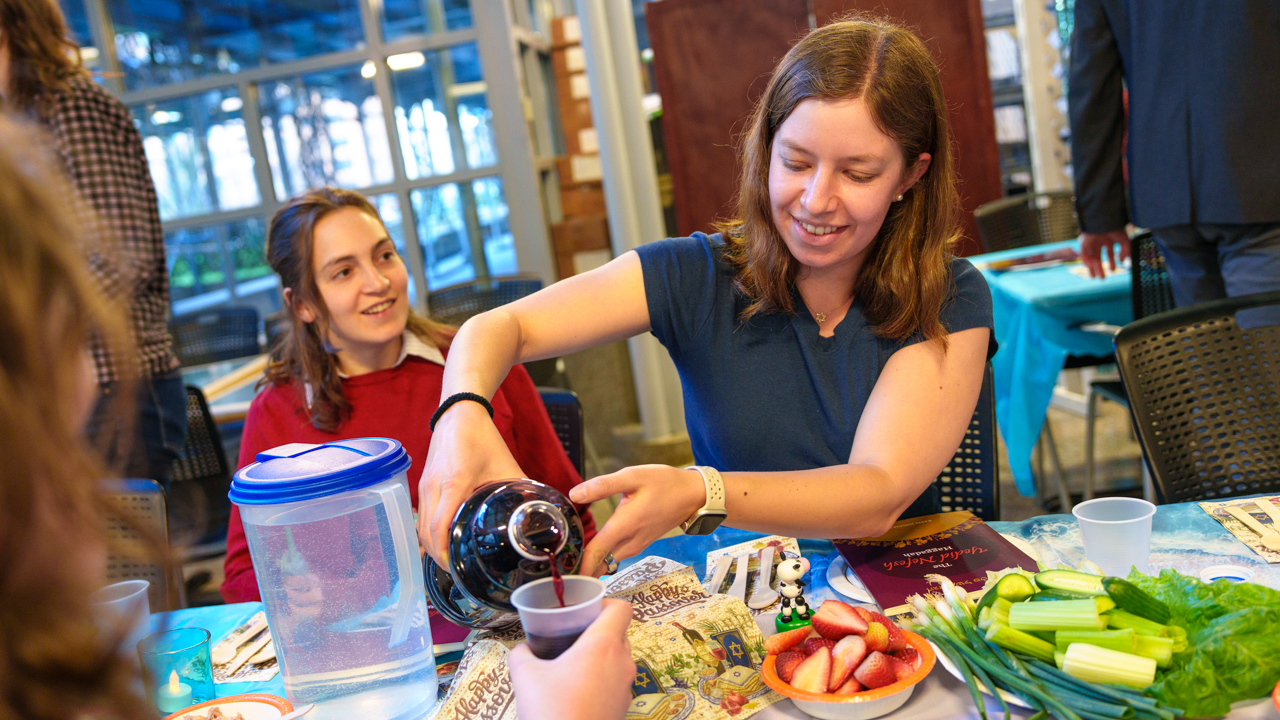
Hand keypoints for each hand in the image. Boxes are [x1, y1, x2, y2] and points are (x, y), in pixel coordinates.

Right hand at [418, 401, 525, 564]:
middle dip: (439, 557)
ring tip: (451, 562)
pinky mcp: (422, 484)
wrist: (459, 412)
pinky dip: (427, 534)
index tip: (459, 570)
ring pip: (420, 527)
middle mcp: (434, 486)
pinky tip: (441, 543)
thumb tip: (543, 514)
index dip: (445, 554)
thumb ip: (525, 491)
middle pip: (426, 534)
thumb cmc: (483, 438)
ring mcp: (424, 485)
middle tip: (459, 572)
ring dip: (431, 548)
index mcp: (455, 482)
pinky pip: (420, 516)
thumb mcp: (507, 466)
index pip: (440, 529)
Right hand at [508, 599, 635, 719]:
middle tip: (571, 637)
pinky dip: (601, 681)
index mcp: (603, 645)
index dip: (604, 603)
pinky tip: (576, 693)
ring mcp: (626, 688)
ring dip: (599, 658)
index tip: (583, 611)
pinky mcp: (624, 709)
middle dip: (597, 632)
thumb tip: (522, 650)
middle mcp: (622, 663)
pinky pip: (616, 684)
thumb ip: (522, 654)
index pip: (621, 608)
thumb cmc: (550, 710)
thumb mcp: (525, 676)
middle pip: (619, 633)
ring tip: (571, 667)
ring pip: (618, 660)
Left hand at [569, 465, 706, 575]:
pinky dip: (604, 557)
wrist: (694, 496)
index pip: (596, 553)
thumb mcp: (633, 476)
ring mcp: (637, 546)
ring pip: (609, 561)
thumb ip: (603, 486)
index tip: (562, 576)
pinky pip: (618, 556)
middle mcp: (630, 542)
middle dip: (581, 568)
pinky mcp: (641, 544)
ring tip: (569, 560)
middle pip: (601, 562)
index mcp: (625, 526)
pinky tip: (592, 549)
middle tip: (559, 567)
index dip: (579, 567)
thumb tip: (575, 494)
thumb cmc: (664, 483)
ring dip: (592, 563)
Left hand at [1079, 230, 1129, 277]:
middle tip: (1102, 278)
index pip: (1109, 253)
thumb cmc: (1115, 228)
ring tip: (1094, 277)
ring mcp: (1091, 242)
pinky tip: (1090, 267)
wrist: (1105, 219)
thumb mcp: (1124, 240)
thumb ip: (1125, 251)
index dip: (1111, 262)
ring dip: (1092, 267)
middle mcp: (1100, 241)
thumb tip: (1123, 261)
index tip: (1113, 270)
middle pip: (1098, 257)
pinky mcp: (1084, 242)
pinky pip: (1083, 253)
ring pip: (1090, 257)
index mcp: (1109, 240)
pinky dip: (1086, 261)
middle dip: (1100, 268)